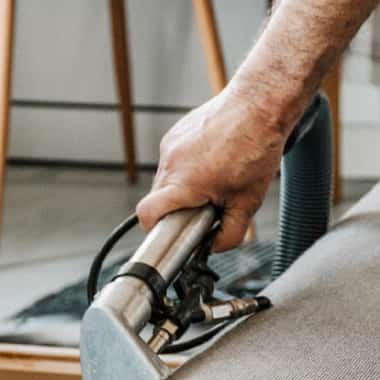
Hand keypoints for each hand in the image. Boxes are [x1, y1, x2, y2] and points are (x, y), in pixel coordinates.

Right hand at [137, 87, 285, 251]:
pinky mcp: (175, 133)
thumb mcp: (249, 202)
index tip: (170, 233)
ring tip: (212, 181)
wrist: (260, 104)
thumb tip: (213, 246)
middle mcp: (171, 162)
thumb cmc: (257, 148)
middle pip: (157, 199)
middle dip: (176, 209)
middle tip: (204, 208)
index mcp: (185, 182)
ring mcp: (170, 145)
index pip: (147, 214)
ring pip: (165, 180)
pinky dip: (186, 169)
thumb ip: (229, 234)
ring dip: (182, 189)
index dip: (154, 229)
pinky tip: (211, 163)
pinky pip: (172, 161)